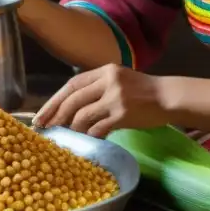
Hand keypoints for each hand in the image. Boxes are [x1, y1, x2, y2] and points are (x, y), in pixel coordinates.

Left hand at [32, 64, 168, 137]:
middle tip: (46, 129)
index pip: (72, 85)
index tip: (42, 115)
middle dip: (56, 116)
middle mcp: (108, 81)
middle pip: (73, 99)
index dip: (54, 101)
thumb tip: (69, 107)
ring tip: (71, 135)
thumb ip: (97, 88)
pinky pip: (98, 128)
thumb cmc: (142, 91)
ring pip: (82, 115)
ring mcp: (116, 97)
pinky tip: (89, 139)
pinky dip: (90, 135)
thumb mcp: (119, 80)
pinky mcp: (123, 114)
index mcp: (105, 71)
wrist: (168, 97)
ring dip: (73, 128)